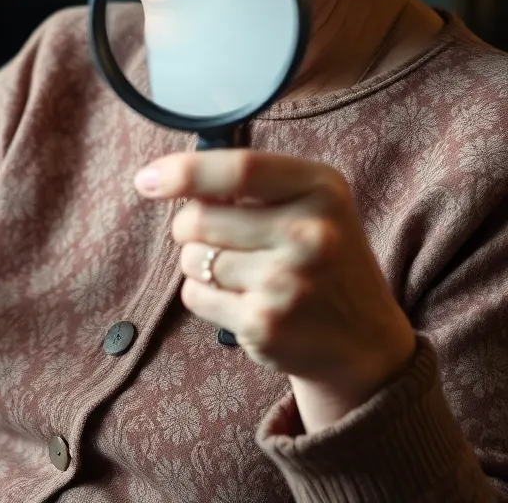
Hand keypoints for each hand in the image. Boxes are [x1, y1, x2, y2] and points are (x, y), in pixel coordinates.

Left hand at [134, 149, 416, 430]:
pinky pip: (194, 296)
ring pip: (190, 258)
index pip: (240, 169)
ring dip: (197, 263)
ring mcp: (287, 283)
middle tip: (216, 237)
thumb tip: (163, 177)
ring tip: (239, 271)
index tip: (146, 179)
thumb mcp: (308, 201)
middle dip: (188, 226)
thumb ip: (249, 181)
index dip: (184, 171)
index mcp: (321, 188)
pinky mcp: (265, 324)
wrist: (364, 341)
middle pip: (199, 218)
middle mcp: (309, 234)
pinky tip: (241, 300)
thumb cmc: (320, 255)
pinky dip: (203, 296)